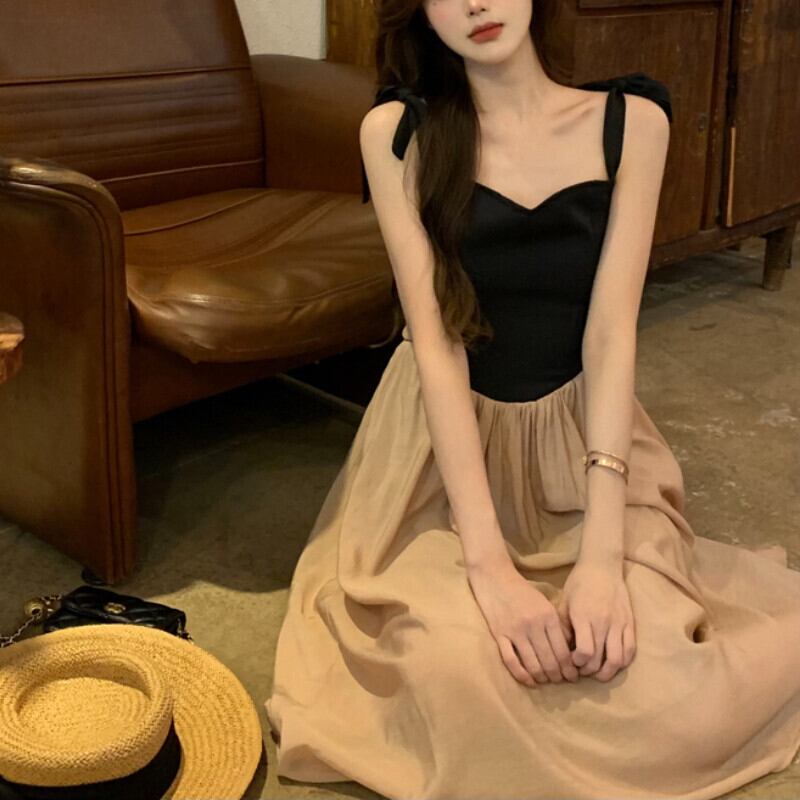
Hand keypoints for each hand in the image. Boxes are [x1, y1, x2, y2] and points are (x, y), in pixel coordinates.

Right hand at [467, 556, 579, 687]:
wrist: (495, 578)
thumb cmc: (522, 591)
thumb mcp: (545, 604)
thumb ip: (556, 625)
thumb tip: (569, 649)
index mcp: (548, 617)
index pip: (563, 650)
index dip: (569, 668)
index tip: (573, 677)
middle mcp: (534, 625)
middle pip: (549, 660)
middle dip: (557, 676)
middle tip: (561, 682)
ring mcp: (515, 631)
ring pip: (532, 664)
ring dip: (542, 677)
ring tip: (546, 681)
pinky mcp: (499, 635)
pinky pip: (511, 661)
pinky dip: (522, 675)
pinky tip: (529, 681)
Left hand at [557, 558, 635, 681]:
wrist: (602, 566)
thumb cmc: (579, 583)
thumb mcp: (564, 602)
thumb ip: (563, 626)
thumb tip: (562, 650)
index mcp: (584, 617)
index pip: (586, 652)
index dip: (578, 663)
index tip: (572, 662)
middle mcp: (603, 622)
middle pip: (600, 660)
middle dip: (589, 671)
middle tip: (582, 671)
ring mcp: (619, 624)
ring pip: (618, 660)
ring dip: (607, 672)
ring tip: (598, 672)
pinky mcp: (630, 623)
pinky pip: (630, 650)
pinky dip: (622, 662)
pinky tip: (613, 663)